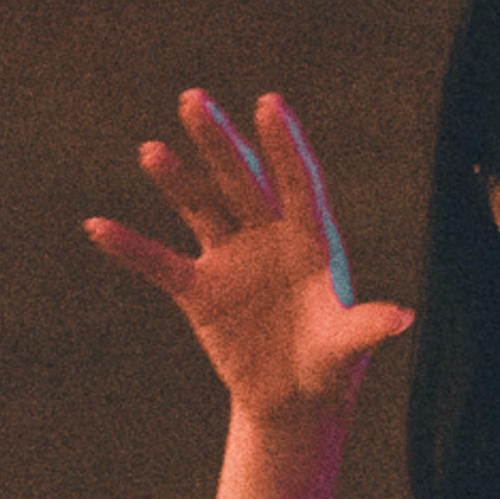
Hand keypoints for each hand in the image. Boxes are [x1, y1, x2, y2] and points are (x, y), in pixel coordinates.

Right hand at [85, 90, 412, 424]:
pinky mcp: (200, 291)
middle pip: (242, 181)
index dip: (284, 145)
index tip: (269, 103)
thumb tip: (401, 317)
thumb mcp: (348, 345)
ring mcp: (231, 260)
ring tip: (152, 150)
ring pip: (200, 208)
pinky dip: (130, 248)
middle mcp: (269, 239)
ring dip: (177, 180)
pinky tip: (97, 226)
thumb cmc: (332, 365)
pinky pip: (160, 263)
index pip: (298, 183)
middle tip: (194, 99)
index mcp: (311, 242)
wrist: (295, 399)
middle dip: (220, 142)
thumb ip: (366, 326)